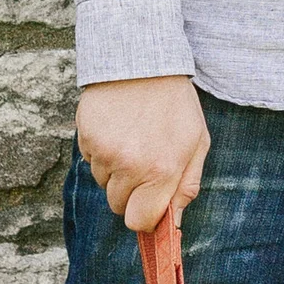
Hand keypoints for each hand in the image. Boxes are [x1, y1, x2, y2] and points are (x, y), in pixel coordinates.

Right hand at [78, 74, 210, 232]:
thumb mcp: (197, 144)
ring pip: (102, 182)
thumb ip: (187, 186)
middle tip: (142, 165)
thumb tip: (173, 222)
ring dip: (115, 170)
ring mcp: (105, 151)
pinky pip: (89, 160)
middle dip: (129, 193)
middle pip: (117, 205)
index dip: (143, 217)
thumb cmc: (176, 105)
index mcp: (162, 172)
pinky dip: (100, 151)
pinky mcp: (86, 135)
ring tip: (131, 140)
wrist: (143, 61)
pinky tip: (116, 129)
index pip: (138, 221)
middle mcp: (131, 165)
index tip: (147, 205)